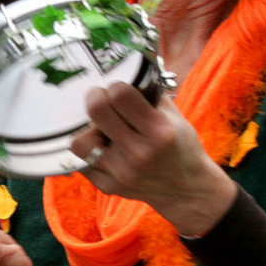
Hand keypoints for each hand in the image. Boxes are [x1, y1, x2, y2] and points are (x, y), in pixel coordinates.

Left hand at [68, 84, 233, 235]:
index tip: (119, 90)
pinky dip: (91, 152)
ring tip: (101, 130)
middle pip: (96, 111)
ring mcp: (120, 172)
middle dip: (96, 97)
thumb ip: (152, 97)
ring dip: (88, 131)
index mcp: (159, 131)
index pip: (120, 95)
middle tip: (101, 99)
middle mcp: (138, 152)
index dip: (117, 87)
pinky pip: (82, 162)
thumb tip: (127, 76)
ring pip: (79, 141)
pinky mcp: (108, 186)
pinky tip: (104, 148)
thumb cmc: (182, 148)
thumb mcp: (177, 119)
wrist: (186, 189)